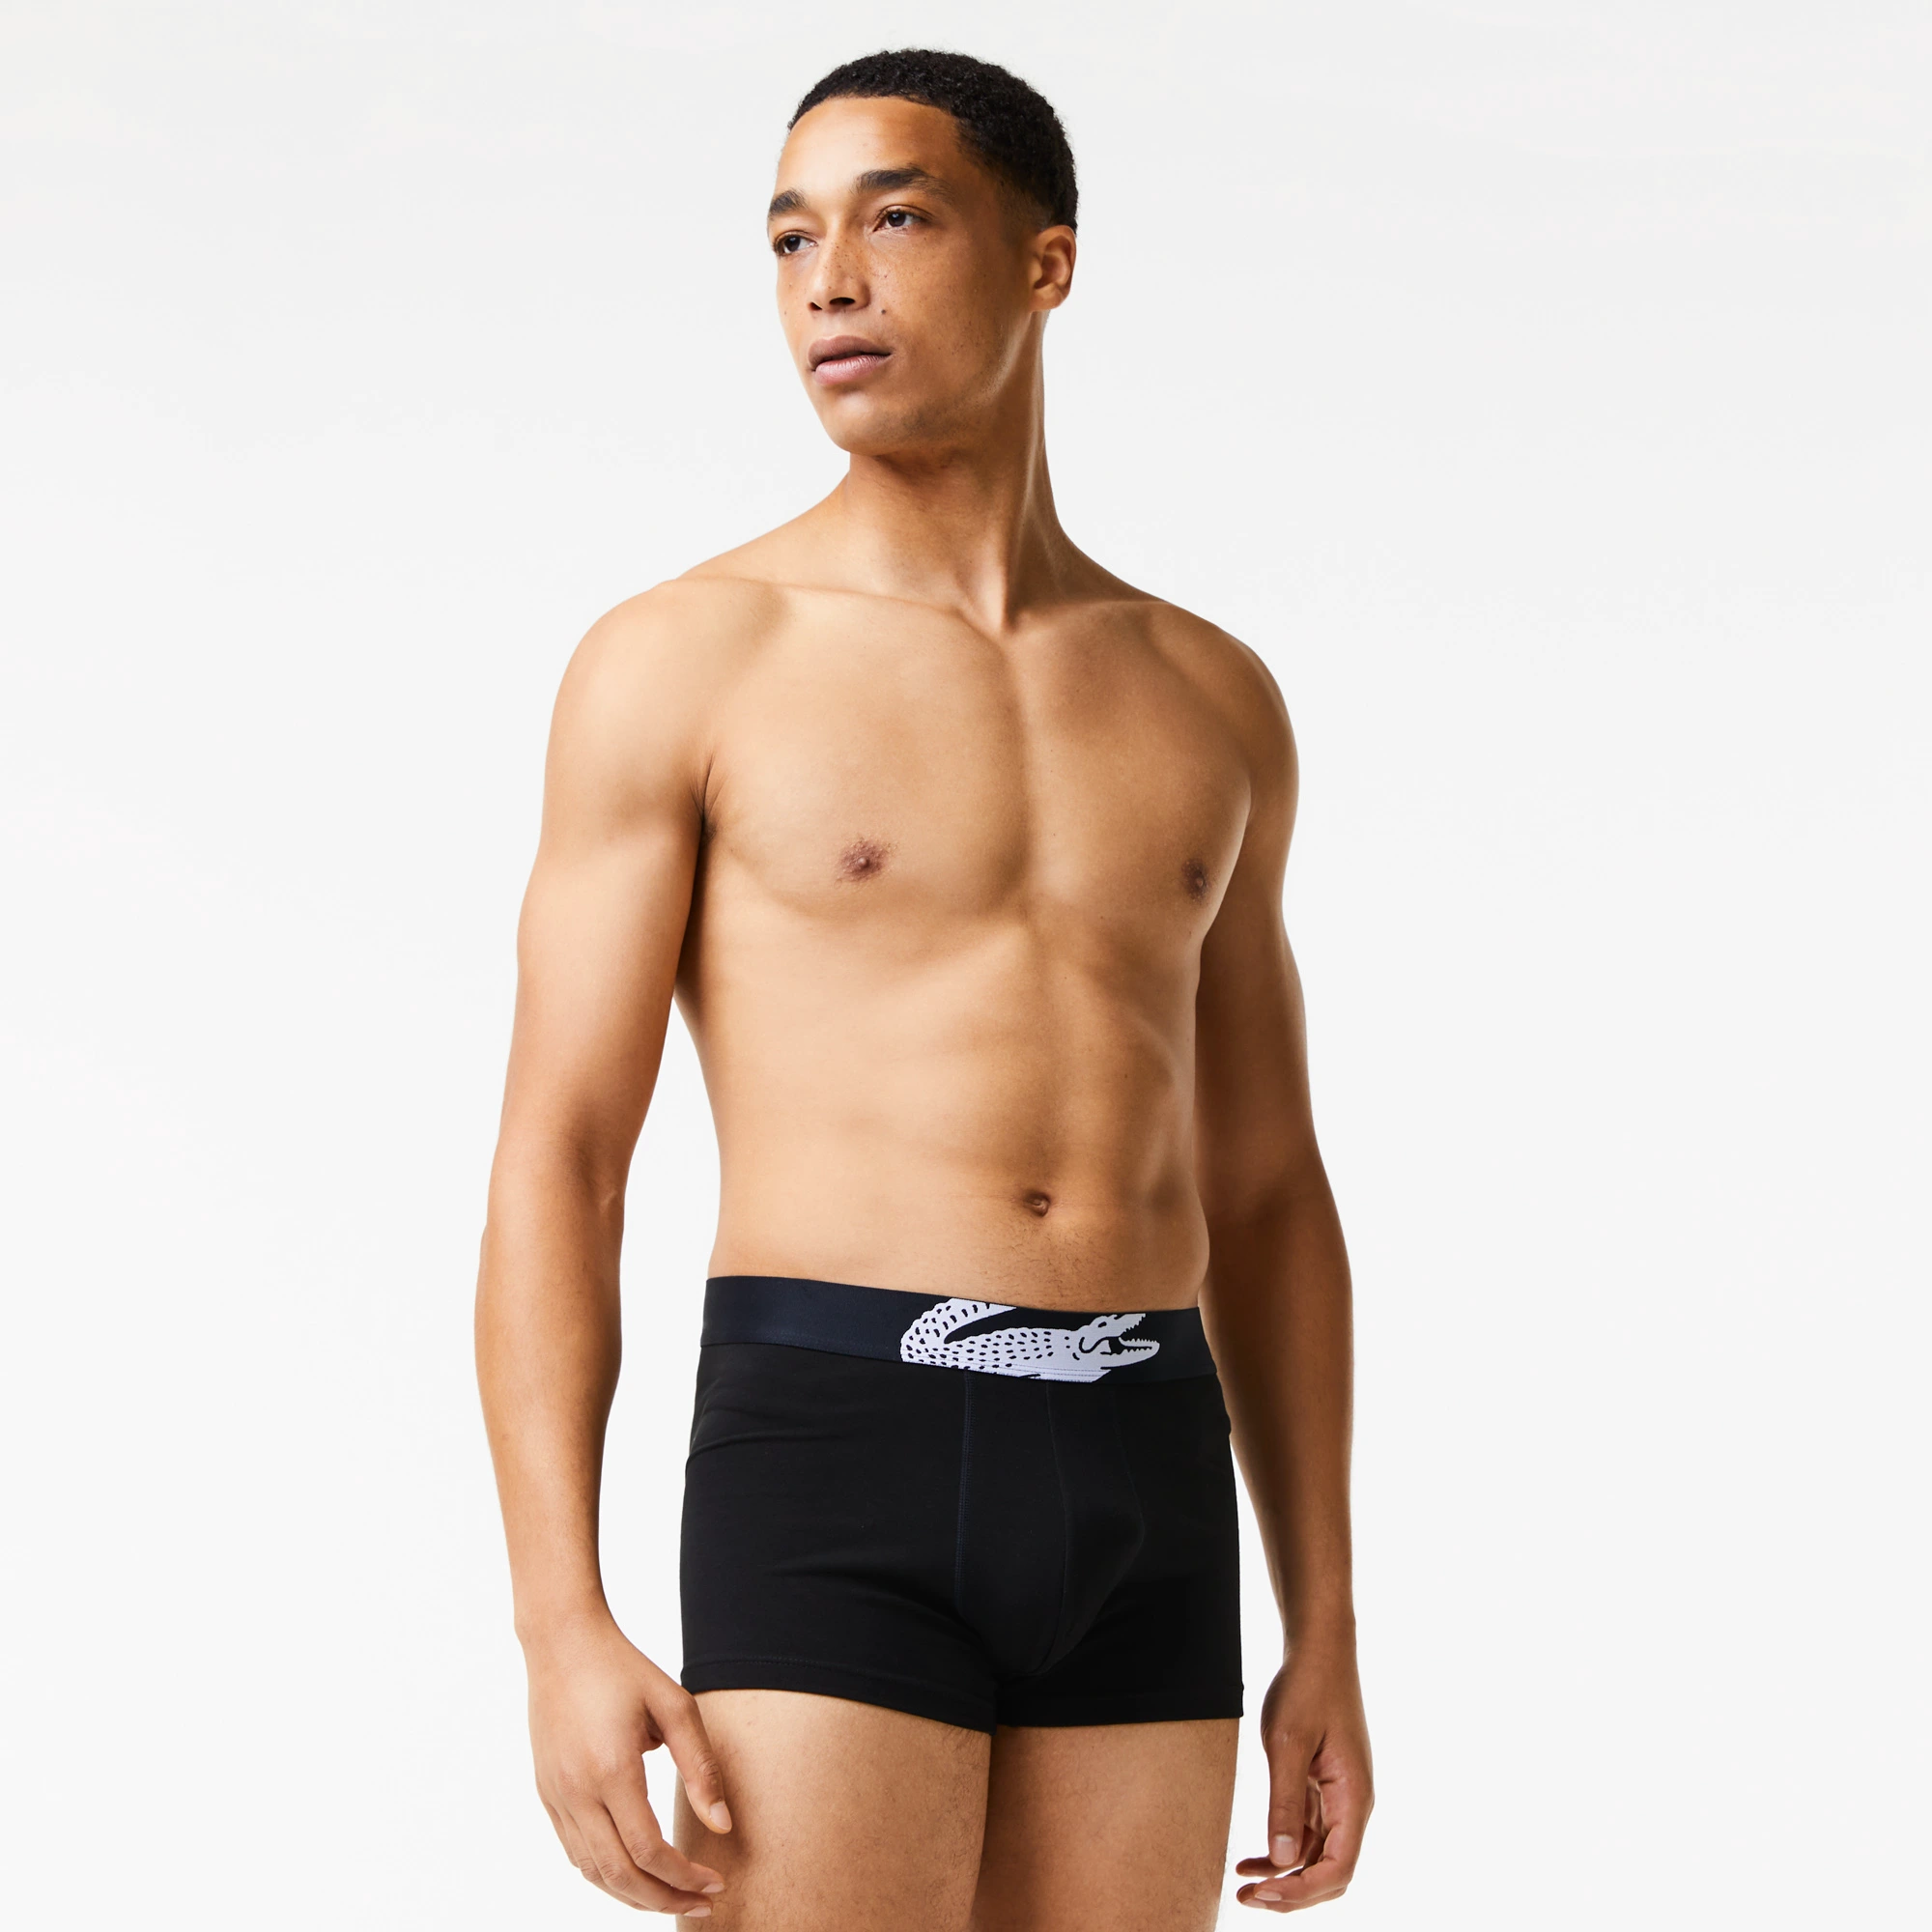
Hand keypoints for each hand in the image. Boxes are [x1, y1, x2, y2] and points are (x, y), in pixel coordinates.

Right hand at [525, 1616, 732, 1915]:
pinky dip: (605, 1874)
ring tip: (672, 1897)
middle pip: (620, 1876)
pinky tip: (634, 1872)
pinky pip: (575, 1852)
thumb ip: (700, 1767)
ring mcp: (556, 1797)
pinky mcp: (546, 1794)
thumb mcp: (675, 1705)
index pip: (649, 1852)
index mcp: (612, 1771)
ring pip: (593, 1873)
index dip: (685, 1878)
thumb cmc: (623, 1668)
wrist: (561, 1642)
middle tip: (700, 1904)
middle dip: (663, 1900)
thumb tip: (722, 1824)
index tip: (716, 1881)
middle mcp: (578, 1792)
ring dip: (633, 1896)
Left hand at [1235, 1641, 1372, 1911]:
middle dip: (1293, 1894)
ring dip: (1286, 1877)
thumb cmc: (1307, 1689)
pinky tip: (1255, 1860)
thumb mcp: (1287, 1744)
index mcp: (1353, 1798)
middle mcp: (1353, 1805)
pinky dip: (1284, 1851)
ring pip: (1319, 1857)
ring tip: (1246, 1889)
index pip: (1339, 1869)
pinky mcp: (1325, 1788)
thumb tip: (1284, 1861)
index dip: (1303, 1892)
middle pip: (1331, 1873)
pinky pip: (1309, 1833)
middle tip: (1249, 1900)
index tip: (1265, 1896)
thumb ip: (1285, 1803)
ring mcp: (1340, 1798)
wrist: (1318, 1651)